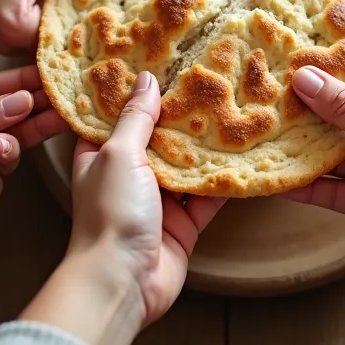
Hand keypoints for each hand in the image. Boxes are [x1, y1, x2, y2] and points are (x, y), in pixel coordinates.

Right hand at [0, 0, 141, 53]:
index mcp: (23, 35)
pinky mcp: (7, 32)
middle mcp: (17, 48)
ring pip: (56, 27)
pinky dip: (58, 6)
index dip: (109, 20)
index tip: (141, 13)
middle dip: (98, 16)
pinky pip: (42, 22)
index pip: (78, 34)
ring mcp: (11, 44)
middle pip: (69, 32)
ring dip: (78, 9)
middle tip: (140, 5)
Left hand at [69, 72, 225, 324]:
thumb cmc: (110, 214)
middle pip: (158, 139)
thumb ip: (136, 118)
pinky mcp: (182, 225)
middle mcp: (127, 176)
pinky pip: (206, 197)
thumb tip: (146, 80)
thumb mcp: (118, 154)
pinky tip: (245, 160)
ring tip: (234, 113)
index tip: (162, 63)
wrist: (122, 282)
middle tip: (210, 82)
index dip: (137, 92)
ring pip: (186, 166)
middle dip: (181, 117)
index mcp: (100, 155)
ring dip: (207, 147)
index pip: (117, 115)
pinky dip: (223, 182)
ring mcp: (156, 201)